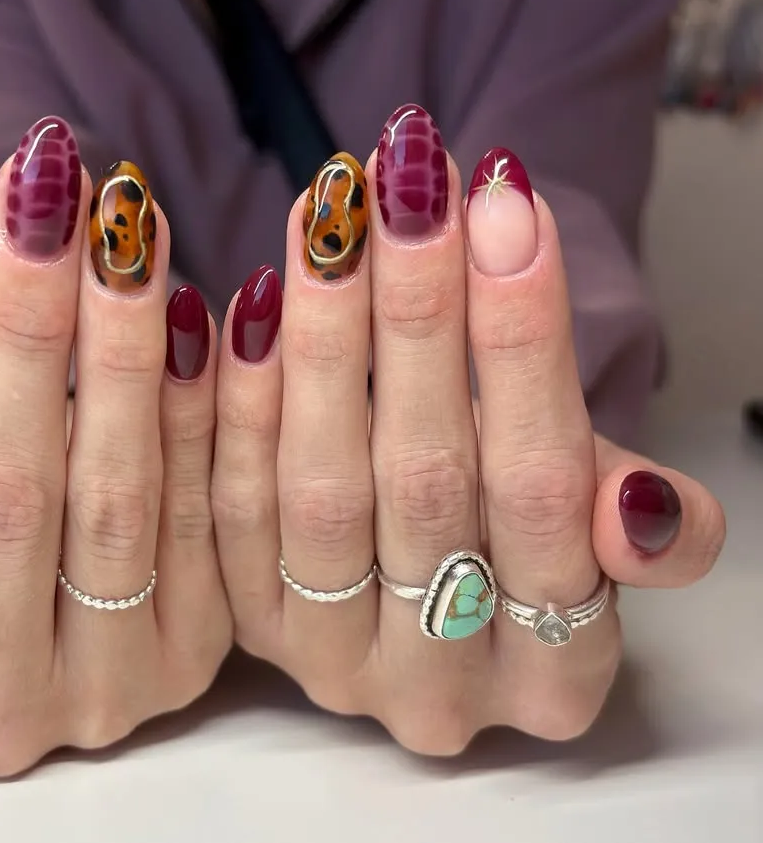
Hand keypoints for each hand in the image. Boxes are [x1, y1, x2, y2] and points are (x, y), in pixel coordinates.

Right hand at [0, 123, 230, 775]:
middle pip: (4, 484)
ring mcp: (105, 685)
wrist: (60, 612)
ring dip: (118, 341)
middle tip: (41, 181)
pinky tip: (197, 302)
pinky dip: (201, 401)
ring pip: (114, 492)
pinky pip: (207, 511)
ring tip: (123, 217)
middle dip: (21, 315)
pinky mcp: (196, 650)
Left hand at [210, 107, 724, 754]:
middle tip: (407, 181)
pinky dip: (241, 393)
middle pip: (425, 480)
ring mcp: (329, 661)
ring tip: (327, 209)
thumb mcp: (600, 512)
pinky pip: (231, 501)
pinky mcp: (245, 626)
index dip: (524, 342)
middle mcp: (436, 689)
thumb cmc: (521, 509)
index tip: (505, 203)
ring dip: (322, 333)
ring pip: (317, 486)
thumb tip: (640, 507)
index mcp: (554, 674)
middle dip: (418, 313)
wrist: (434, 557)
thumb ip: (636, 518)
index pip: (544, 491)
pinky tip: (251, 294)